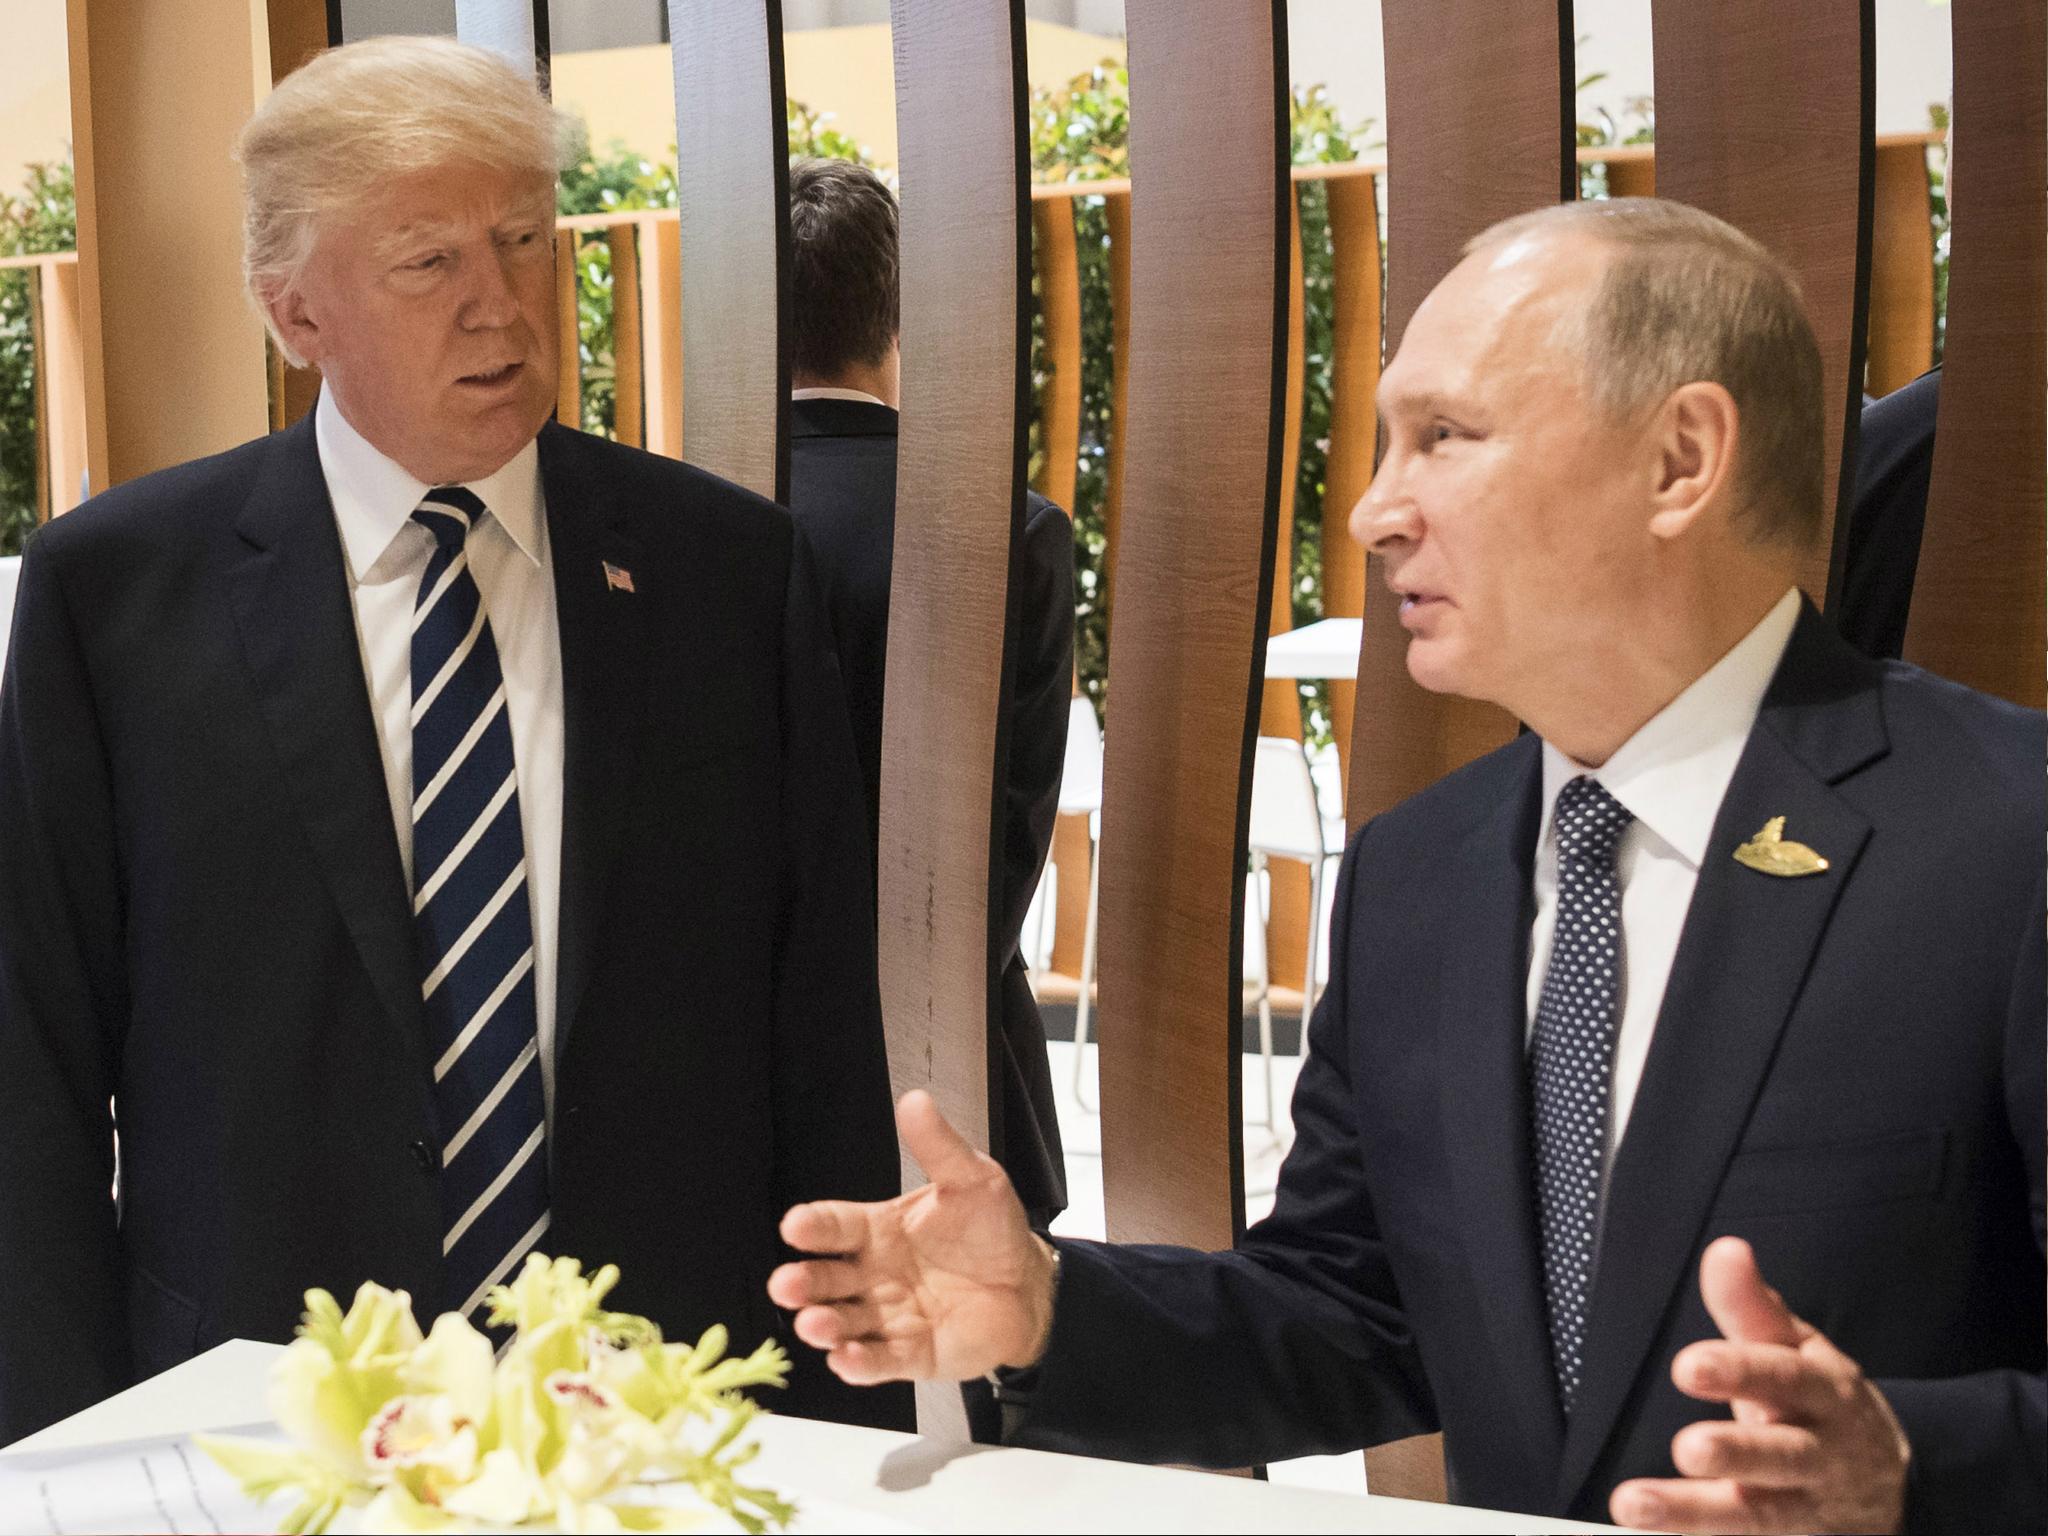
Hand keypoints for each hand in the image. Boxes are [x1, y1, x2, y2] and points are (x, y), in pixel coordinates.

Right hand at [767, 1090, 1057, 1384]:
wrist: (1029, 1285)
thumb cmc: (991, 1231)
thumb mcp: (972, 1179)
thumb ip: (939, 1147)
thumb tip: (915, 1100)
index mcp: (878, 1230)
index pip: (836, 1225)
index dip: (814, 1226)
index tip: (795, 1225)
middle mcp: (873, 1275)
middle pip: (827, 1279)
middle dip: (803, 1283)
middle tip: (786, 1284)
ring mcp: (888, 1317)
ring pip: (844, 1322)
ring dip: (825, 1326)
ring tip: (815, 1325)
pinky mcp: (909, 1354)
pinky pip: (879, 1361)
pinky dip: (859, 1363)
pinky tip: (846, 1359)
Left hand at [1610, 1236, 1908, 1534]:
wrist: (1892, 1480)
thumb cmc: (1820, 1401)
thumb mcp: (1796, 1348)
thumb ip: (1752, 1306)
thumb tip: (1724, 1250)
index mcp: (1821, 1393)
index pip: (1781, 1378)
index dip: (1738, 1372)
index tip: (1688, 1365)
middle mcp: (1820, 1454)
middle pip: (1780, 1457)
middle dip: (1737, 1453)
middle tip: (1689, 1448)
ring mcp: (1810, 1507)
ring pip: (1760, 1516)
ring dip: (1698, 1516)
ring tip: (1634, 1506)